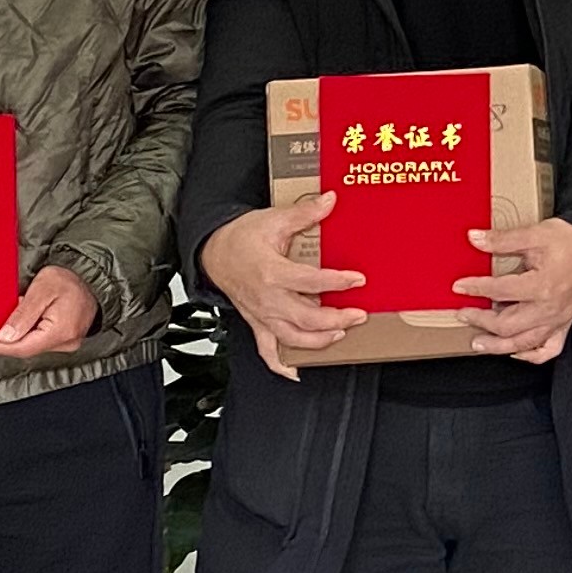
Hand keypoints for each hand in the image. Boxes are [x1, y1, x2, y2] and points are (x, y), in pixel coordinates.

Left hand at [0, 262, 99, 357]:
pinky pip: (42, 341)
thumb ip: (23, 314)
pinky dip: (30, 332)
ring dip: (19, 334)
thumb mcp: (41, 289)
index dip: (0, 348)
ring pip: (33, 345)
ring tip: (18, 313)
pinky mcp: (67, 340)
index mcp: (61, 331)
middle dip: (8, 339)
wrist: (91, 277)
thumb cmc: (69, 279)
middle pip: (27, 348)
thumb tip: (6, 337)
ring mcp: (68, 343)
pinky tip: (27, 319)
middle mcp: (67, 342)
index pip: (23, 348)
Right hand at [199, 193, 366, 381]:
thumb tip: (330, 200)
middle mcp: (268, 299)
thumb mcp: (273, 220)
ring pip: (292, 338)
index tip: (358, 280)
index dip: (338, 282)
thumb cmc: (241, 238)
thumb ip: (304, 213)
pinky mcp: (257, 323)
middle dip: (337, 319)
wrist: (213, 253)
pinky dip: (281, 365)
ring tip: (341, 334)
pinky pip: (267, 352)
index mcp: (272, 272)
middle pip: (307, 317)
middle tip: (358, 314)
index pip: (312, 281)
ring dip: (319, 341)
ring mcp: (262, 315)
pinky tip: (297, 372)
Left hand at [459, 215, 571, 361]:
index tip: (460, 287)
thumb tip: (475, 239)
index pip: (500, 292)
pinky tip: (515, 351)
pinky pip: (548, 349)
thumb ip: (503, 239)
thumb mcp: (536, 234)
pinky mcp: (564, 324)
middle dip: (481, 321)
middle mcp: (549, 309)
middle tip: (463, 314)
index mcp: (542, 286)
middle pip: (507, 325)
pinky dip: (530, 354)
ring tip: (478, 343)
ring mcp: (557, 320)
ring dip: (497, 345)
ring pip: (523, 343)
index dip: (476, 288)